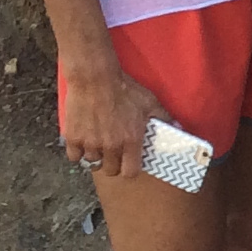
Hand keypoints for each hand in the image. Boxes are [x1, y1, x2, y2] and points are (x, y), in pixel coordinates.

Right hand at [59, 60, 166, 180]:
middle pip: (110, 170)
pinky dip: (78, 152)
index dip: (130, 169)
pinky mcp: (73, 137)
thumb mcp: (150, 102)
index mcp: (131, 141)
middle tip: (113, 153)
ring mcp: (90, 143)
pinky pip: (74, 156)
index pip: (130, 172)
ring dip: (96, 156)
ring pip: (92, 163)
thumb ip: (164, 118)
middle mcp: (111, 146)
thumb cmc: (124, 89)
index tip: (129, 162)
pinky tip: (83, 142)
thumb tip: (178, 128)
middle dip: (113, 164)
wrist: (95, 79)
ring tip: (99, 144)